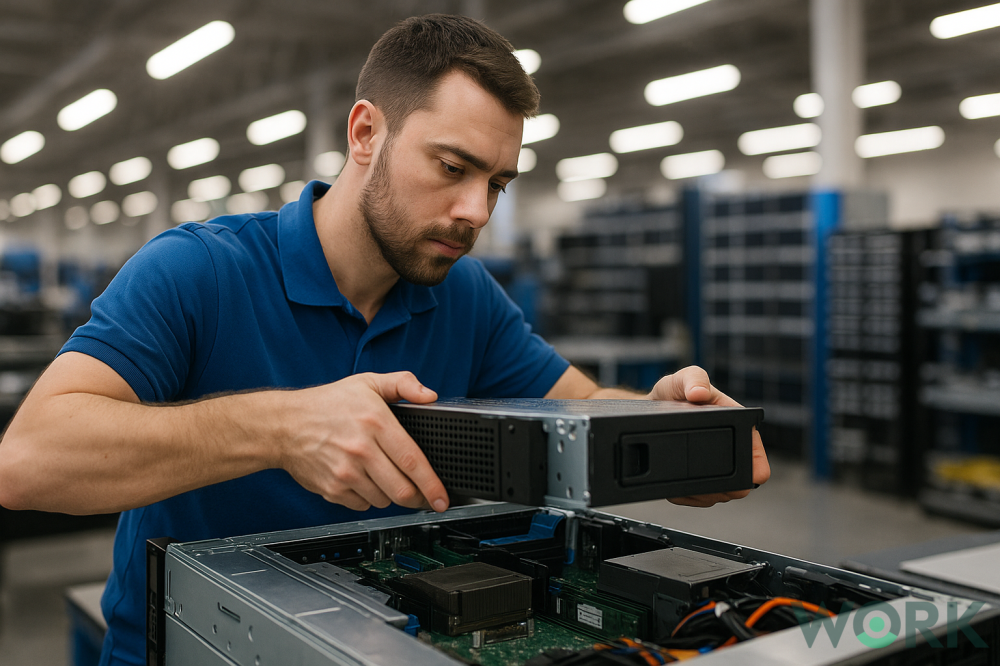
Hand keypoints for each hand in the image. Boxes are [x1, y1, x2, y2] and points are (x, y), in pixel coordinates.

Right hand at [278, 372, 448, 512]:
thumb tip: (429, 396)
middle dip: (418, 497)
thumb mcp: (367, 382)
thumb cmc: (326, 404)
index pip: (412, 460)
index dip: (432, 483)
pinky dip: (369, 498)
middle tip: (423, 495)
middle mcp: (361, 449)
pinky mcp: (332, 489)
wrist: (283, 425)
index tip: (442, 497)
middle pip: (402, 489)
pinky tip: (363, 480)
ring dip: (391, 495)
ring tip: (384, 475)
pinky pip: (363, 505)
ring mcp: (345, 473)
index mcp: (375, 422)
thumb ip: (403, 383)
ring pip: (384, 500)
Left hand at [647, 365, 769, 506]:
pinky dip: (687, 497)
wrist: (649, 407)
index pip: (756, 455)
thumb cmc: (672, 393)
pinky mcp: (697, 480)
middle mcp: (730, 449)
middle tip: (703, 480)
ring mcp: (715, 468)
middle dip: (727, 488)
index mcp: (736, 425)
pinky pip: (698, 499)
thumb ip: (693, 379)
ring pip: (721, 496)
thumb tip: (699, 392)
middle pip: (742, 485)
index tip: (747, 475)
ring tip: (685, 482)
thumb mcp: (681, 379)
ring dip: (705, 494)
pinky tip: (677, 487)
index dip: (755, 468)